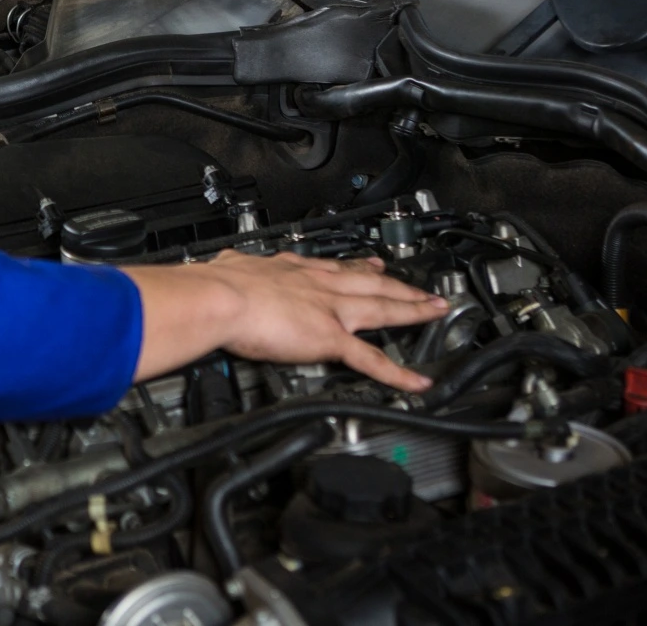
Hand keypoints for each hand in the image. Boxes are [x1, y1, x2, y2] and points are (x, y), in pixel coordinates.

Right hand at [123, 252, 445, 392]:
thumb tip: (211, 272)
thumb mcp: (225, 269)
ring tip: (436, 311)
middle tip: (422, 287)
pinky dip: (398, 374)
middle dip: (399, 284)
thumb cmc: (214, 285)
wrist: (218, 297)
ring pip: (382, 308)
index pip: (331, 267)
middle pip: (369, 282)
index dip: (356, 267)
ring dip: (413, 310)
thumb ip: (228, 272)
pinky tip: (417, 382)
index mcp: (290, 269)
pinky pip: (371, 360)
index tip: (372, 265)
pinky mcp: (330, 337)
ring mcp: (328, 310)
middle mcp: (315, 284)